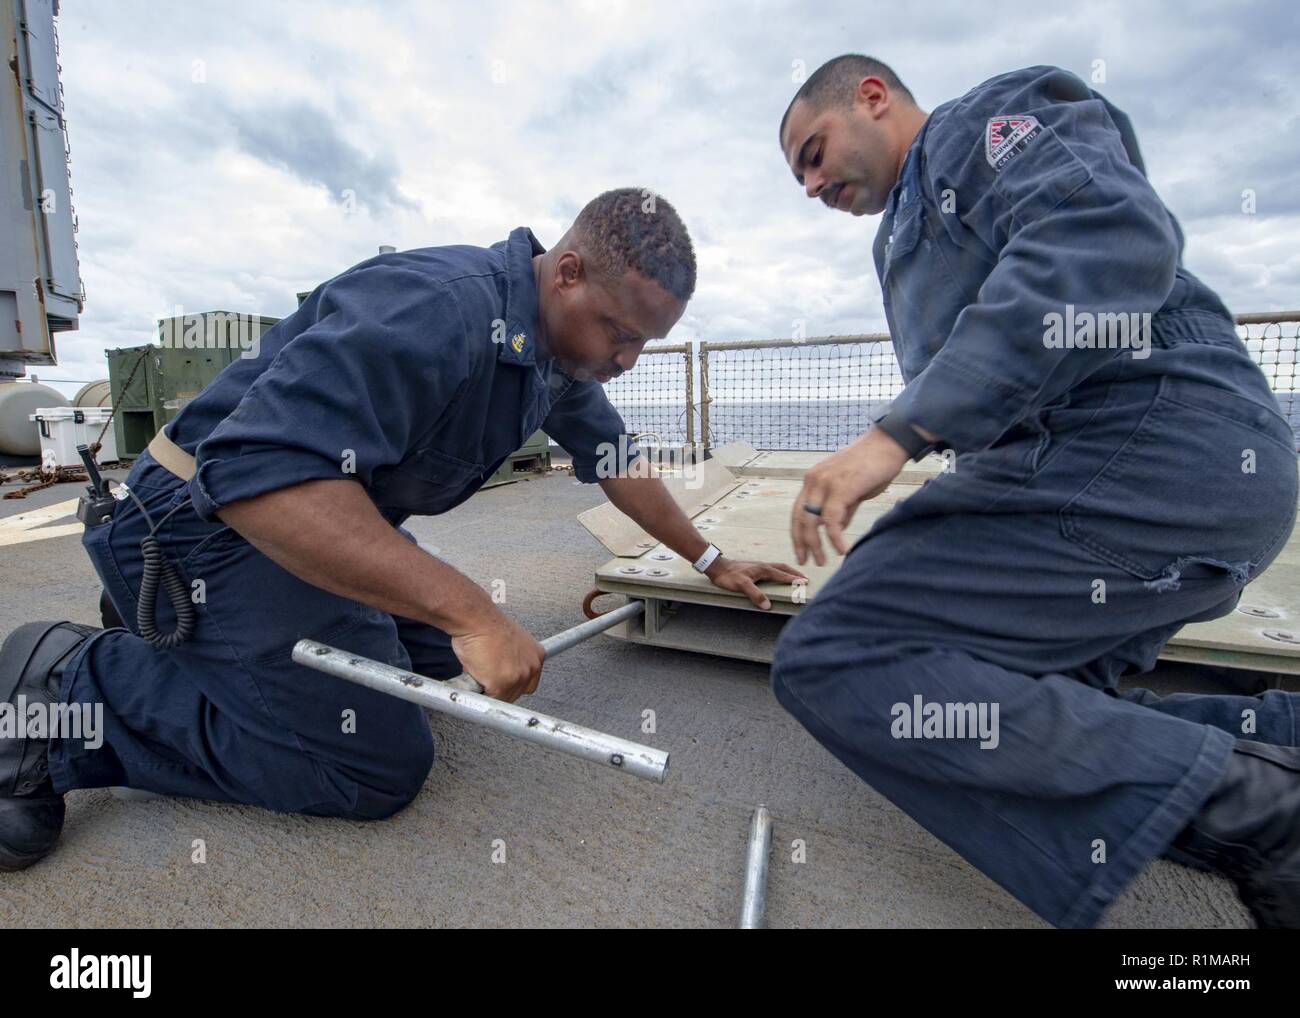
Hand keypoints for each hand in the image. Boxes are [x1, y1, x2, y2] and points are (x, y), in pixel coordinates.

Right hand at [450, 614, 544, 702]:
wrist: (477, 620)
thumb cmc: (487, 627)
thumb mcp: (512, 643)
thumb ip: (514, 660)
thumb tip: (504, 671)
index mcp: (537, 656)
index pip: (529, 682)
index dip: (512, 683)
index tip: (503, 682)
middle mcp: (531, 667)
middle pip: (517, 693)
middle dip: (500, 688)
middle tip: (486, 677)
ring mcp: (518, 677)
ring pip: (503, 698)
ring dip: (489, 690)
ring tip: (480, 673)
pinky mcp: (501, 685)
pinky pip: (489, 700)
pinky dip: (479, 693)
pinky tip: (474, 678)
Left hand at [704, 556, 807, 609]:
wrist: (717, 567)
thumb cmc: (729, 576)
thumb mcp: (742, 585)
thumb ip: (755, 594)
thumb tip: (768, 605)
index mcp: (763, 569)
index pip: (782, 575)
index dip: (794, 579)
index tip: (805, 582)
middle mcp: (763, 566)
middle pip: (783, 568)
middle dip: (795, 573)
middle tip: (805, 578)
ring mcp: (759, 566)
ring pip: (778, 567)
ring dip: (788, 571)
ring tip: (795, 576)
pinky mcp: (754, 568)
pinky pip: (772, 569)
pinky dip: (779, 571)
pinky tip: (777, 575)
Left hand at [791, 428, 910, 565]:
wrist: (888, 444)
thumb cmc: (873, 465)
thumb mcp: (852, 490)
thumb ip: (843, 508)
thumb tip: (837, 528)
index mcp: (813, 480)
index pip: (797, 512)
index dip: (797, 535)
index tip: (801, 552)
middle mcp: (814, 480)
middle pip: (799, 519)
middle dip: (802, 544)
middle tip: (806, 562)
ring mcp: (825, 483)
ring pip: (811, 521)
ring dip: (816, 545)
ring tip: (822, 561)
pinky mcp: (840, 487)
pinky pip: (832, 519)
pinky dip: (835, 537)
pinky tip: (841, 549)